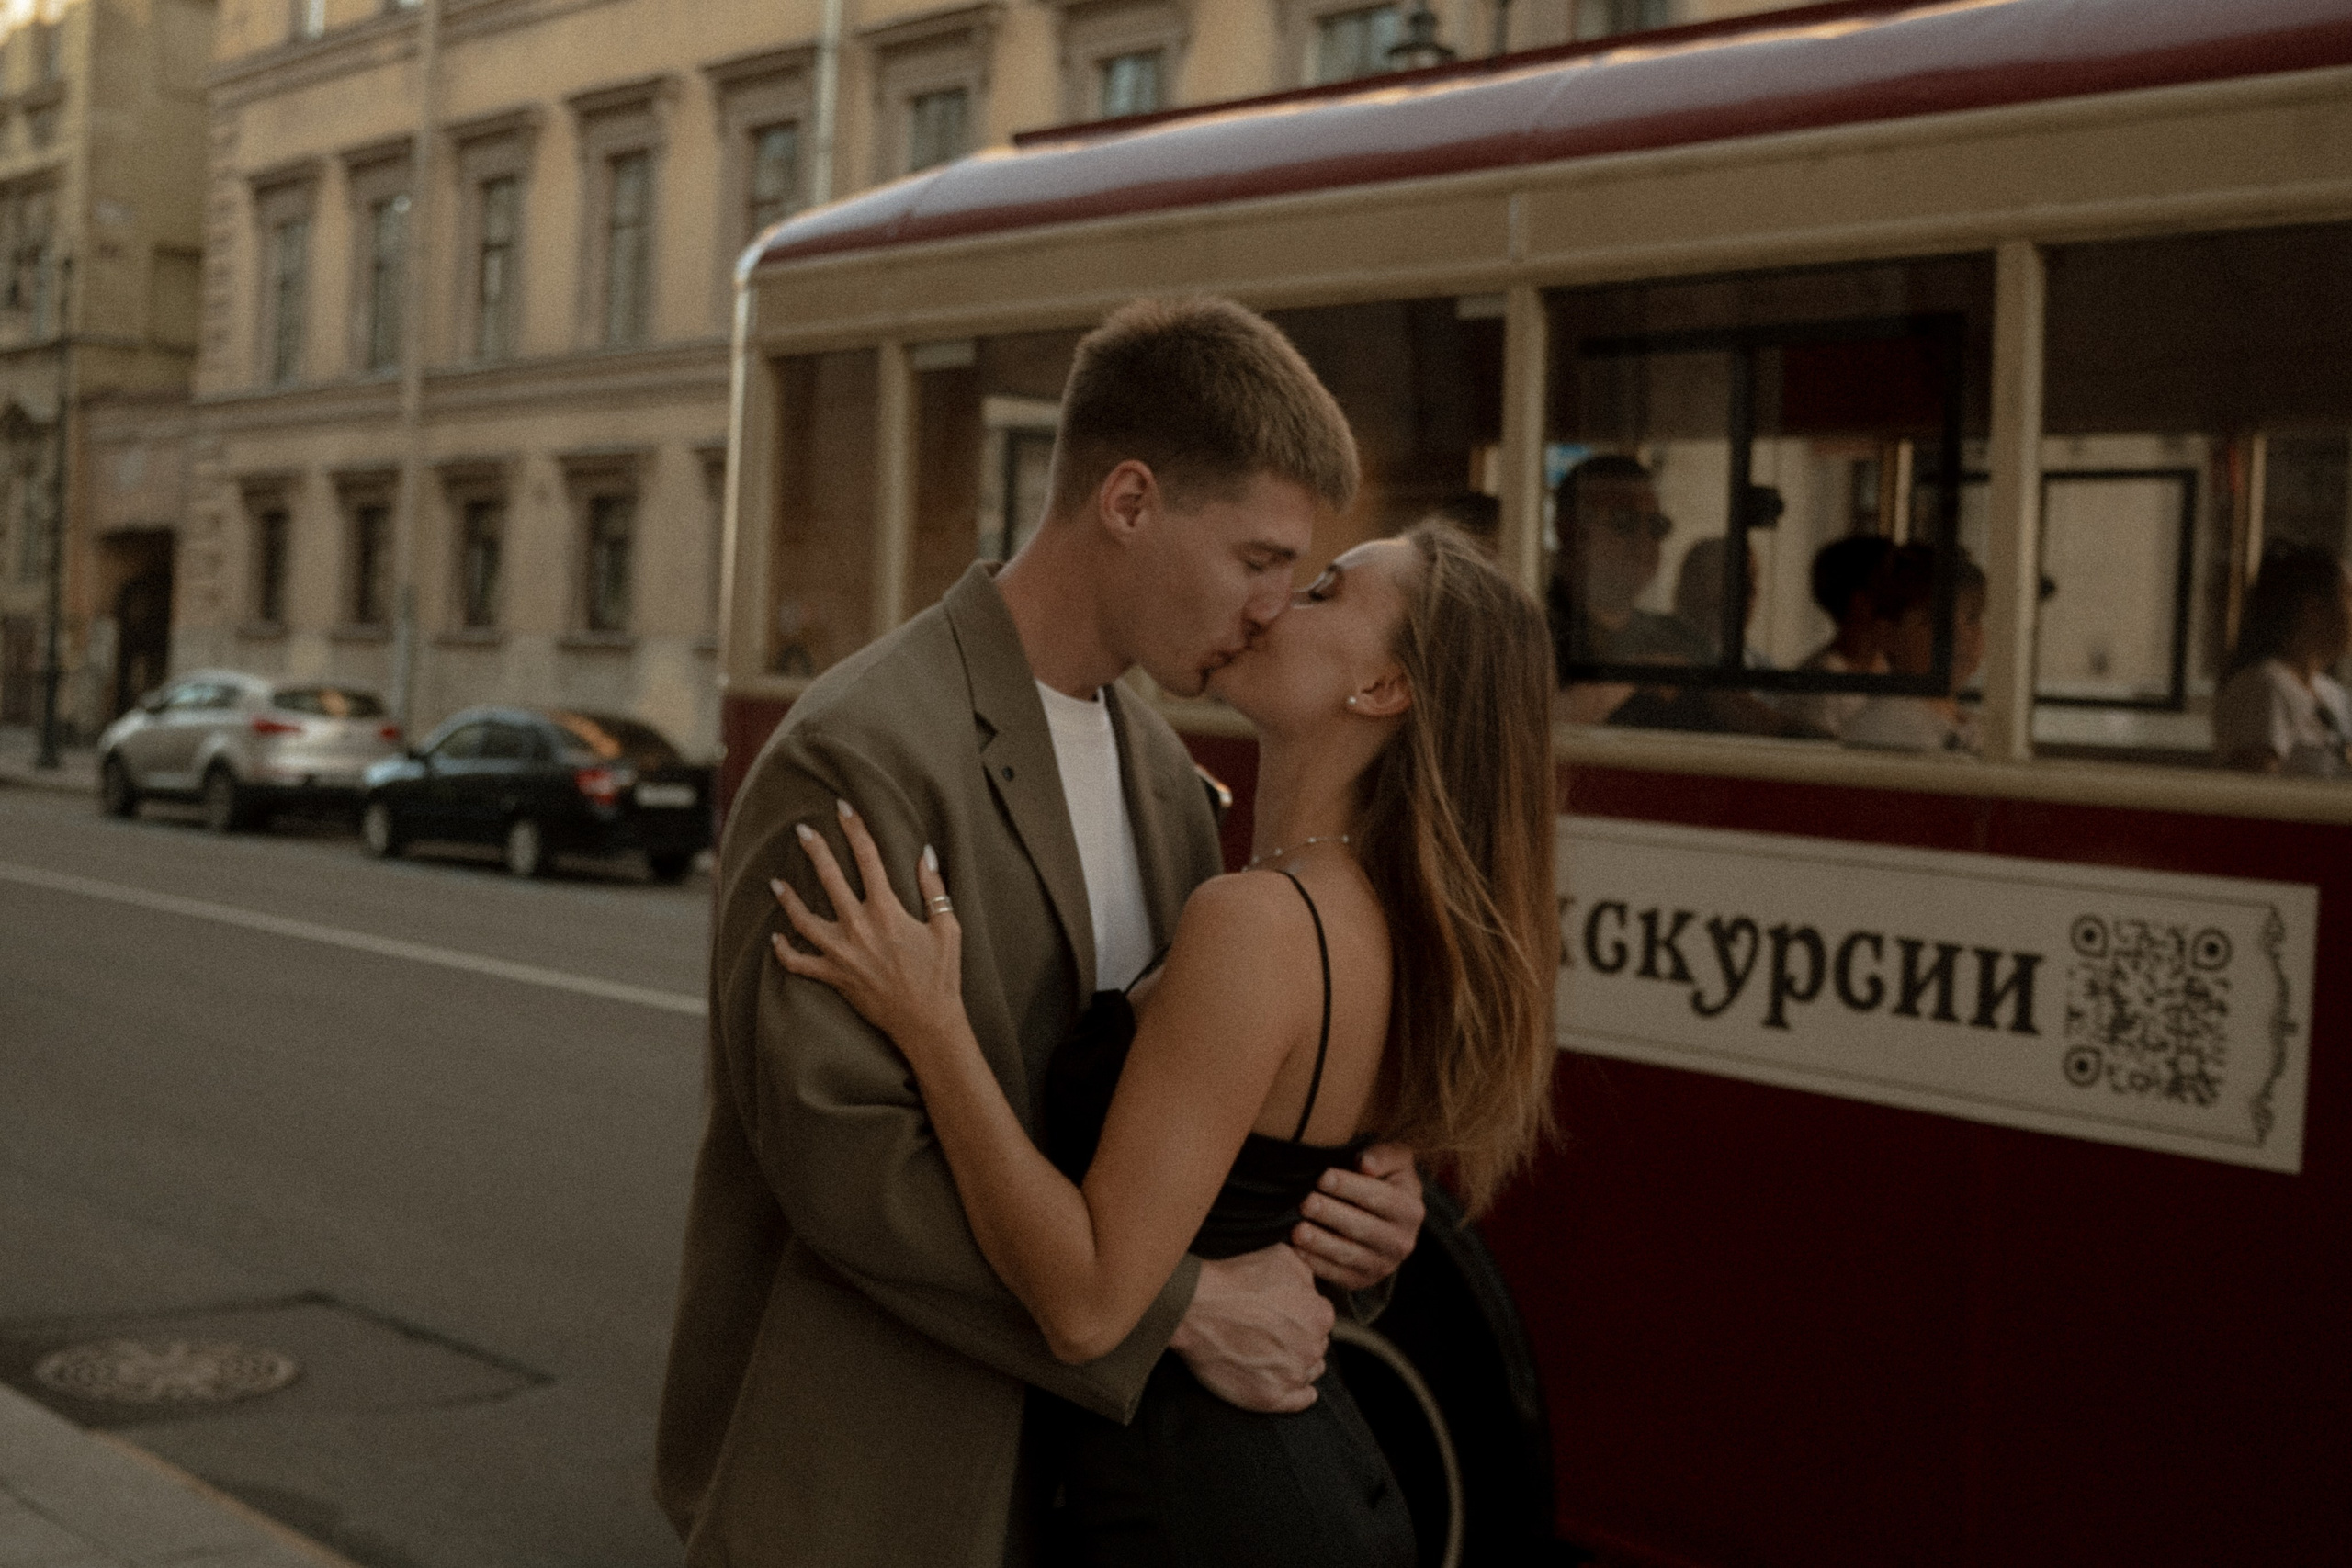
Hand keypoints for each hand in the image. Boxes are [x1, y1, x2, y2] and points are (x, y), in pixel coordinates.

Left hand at [770, 801, 962, 1055]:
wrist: (927, 1023)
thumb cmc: (941, 976)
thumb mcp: (947, 928)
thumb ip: (934, 889)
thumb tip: (925, 854)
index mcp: (887, 910)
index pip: (868, 858)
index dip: (854, 829)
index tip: (843, 808)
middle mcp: (859, 927)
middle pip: (829, 879)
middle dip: (814, 850)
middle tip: (802, 830)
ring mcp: (842, 953)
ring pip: (803, 919)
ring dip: (788, 899)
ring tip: (775, 882)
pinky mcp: (834, 977)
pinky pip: (799, 963)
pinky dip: (784, 952)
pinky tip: (776, 938)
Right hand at [1170, 1244, 1332, 1412]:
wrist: (1195, 1307)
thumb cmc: (1235, 1280)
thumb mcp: (1282, 1257)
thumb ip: (1308, 1274)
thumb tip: (1312, 1286)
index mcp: (1319, 1315)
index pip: (1320, 1317)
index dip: (1301, 1312)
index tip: (1282, 1311)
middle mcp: (1312, 1349)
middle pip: (1315, 1345)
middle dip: (1300, 1337)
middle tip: (1271, 1329)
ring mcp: (1291, 1376)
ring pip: (1308, 1371)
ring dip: (1297, 1362)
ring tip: (1270, 1352)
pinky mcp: (1269, 1398)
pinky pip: (1299, 1401)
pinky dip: (1298, 1394)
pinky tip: (1287, 1382)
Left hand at [1292, 1142, 1421, 1292]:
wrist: (1383, 1216)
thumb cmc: (1384, 1179)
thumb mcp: (1395, 1161)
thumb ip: (1384, 1155)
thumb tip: (1365, 1164)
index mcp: (1410, 1210)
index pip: (1379, 1197)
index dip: (1350, 1187)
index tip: (1323, 1177)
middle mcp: (1401, 1242)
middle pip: (1362, 1228)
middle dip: (1331, 1215)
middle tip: (1305, 1202)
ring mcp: (1382, 1265)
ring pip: (1348, 1255)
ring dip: (1320, 1243)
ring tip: (1297, 1230)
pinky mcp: (1361, 1280)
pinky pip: (1337, 1275)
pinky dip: (1316, 1263)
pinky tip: (1297, 1250)